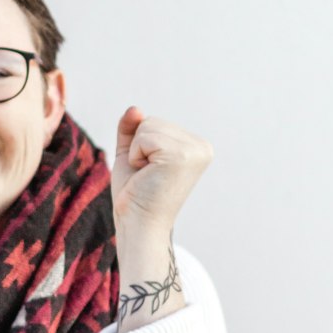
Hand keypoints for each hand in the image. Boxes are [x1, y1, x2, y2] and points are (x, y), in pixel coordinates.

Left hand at [110, 107, 212, 232]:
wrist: (138, 223)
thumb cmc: (135, 193)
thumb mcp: (131, 153)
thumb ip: (132, 129)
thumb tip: (135, 108)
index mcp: (197, 146)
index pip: (154, 122)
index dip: (140, 146)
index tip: (150, 171)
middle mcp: (202, 147)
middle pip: (151, 121)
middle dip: (138, 147)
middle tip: (147, 175)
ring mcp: (194, 151)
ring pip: (146, 126)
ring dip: (136, 152)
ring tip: (147, 176)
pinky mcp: (181, 156)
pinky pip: (143, 137)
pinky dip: (136, 156)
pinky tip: (146, 175)